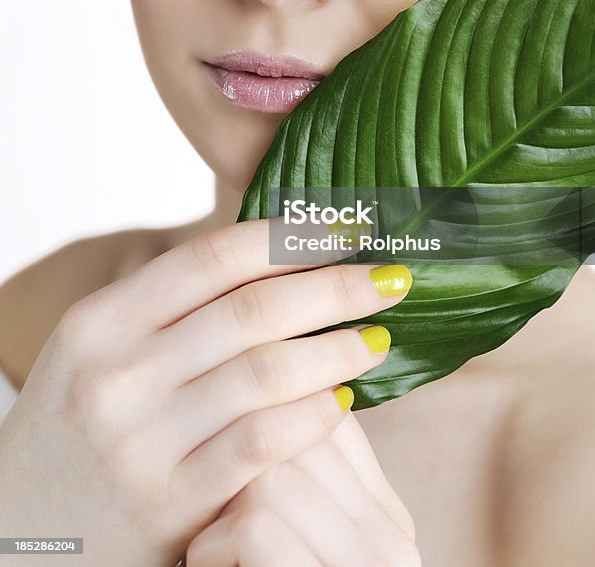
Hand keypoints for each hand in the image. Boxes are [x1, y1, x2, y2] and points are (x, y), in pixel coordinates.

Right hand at [0, 218, 411, 565]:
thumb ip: (172, 305)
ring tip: (377, 337)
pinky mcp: (172, 506)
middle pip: (253, 310)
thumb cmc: (81, 427)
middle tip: (390, 277)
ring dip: (338, 349)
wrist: (26, 534)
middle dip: (336, 286)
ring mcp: (142, 444)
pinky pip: (265, 444)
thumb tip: (279, 249)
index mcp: (100, 322)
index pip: (215, 257)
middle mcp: (117, 376)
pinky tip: (344, 399)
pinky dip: (315, 414)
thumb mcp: (99, 351)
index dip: (292, 238)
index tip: (348, 228)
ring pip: (268, 373)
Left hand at [184, 411, 420, 566]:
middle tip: (210, 491)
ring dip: (220, 501)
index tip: (228, 423)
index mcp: (388, 519)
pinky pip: (252, 522)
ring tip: (209, 542)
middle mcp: (392, 540)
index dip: (273, 404)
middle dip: (241, 449)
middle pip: (302, 427)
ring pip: (272, 466)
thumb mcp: (306, 546)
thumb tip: (272, 387)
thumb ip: (305, 483)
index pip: (333, 412)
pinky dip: (211, 546)